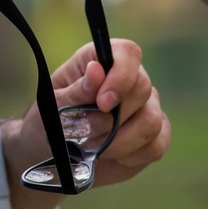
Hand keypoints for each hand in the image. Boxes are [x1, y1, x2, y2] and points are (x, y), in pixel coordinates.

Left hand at [1, 39, 170, 208]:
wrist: (52, 155)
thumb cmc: (51, 120)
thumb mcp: (54, 105)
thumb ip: (77, 90)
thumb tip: (96, 70)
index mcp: (102, 61)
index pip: (128, 53)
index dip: (121, 75)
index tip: (102, 103)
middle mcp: (130, 79)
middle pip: (143, 88)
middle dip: (115, 118)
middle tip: (89, 133)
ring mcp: (146, 106)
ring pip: (152, 120)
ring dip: (121, 141)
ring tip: (96, 148)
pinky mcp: (154, 135)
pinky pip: (156, 145)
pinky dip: (132, 156)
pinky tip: (112, 156)